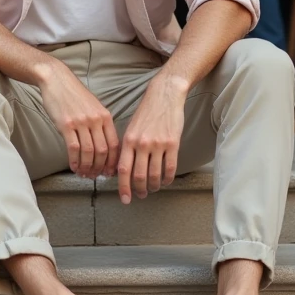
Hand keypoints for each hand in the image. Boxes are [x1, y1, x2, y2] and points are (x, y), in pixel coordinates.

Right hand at [38, 63, 118, 178]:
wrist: (57, 80)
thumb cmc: (74, 95)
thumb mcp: (94, 107)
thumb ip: (100, 124)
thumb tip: (104, 148)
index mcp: (105, 116)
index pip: (114, 145)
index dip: (113, 162)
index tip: (109, 172)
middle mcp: (96, 120)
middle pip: (102, 151)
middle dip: (100, 168)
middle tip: (95, 176)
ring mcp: (81, 122)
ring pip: (88, 152)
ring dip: (87, 167)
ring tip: (83, 174)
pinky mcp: (66, 124)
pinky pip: (73, 148)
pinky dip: (74, 161)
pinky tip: (73, 167)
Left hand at [117, 75, 186, 203]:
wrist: (164, 95)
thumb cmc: (146, 112)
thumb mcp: (131, 127)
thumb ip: (126, 147)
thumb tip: (121, 169)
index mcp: (128, 140)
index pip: (123, 170)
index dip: (123, 187)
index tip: (125, 199)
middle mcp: (142, 144)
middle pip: (139, 176)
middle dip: (139, 190)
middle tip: (141, 195)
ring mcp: (158, 144)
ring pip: (155, 175)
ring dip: (154, 186)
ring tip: (153, 188)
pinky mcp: (173, 143)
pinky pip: (170, 168)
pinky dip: (167, 179)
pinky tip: (166, 181)